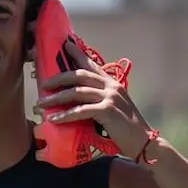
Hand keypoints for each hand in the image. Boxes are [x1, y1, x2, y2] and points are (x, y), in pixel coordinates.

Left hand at [34, 36, 152, 156]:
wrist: (145, 142)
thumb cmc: (128, 128)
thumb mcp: (115, 108)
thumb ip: (101, 100)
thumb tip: (82, 102)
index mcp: (112, 83)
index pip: (92, 65)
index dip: (77, 54)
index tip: (65, 45)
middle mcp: (111, 86)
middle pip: (79, 74)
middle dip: (59, 78)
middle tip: (44, 85)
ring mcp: (109, 97)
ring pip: (76, 92)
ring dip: (57, 98)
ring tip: (42, 104)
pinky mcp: (107, 111)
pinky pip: (81, 110)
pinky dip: (65, 115)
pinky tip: (54, 120)